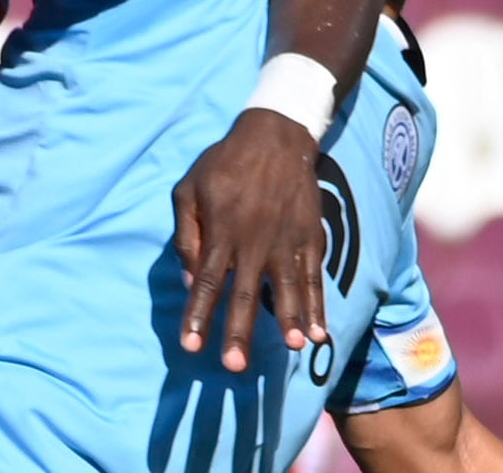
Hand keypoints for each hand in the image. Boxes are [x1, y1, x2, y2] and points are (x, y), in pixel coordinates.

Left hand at [172, 107, 327, 369]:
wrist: (274, 136)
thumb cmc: (222, 164)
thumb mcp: (188, 189)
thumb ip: (185, 234)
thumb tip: (187, 279)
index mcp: (220, 230)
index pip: (205, 281)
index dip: (197, 315)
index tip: (190, 347)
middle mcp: (253, 240)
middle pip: (244, 294)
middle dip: (238, 331)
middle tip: (234, 367)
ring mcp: (285, 240)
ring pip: (285, 288)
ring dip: (287, 319)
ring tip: (290, 347)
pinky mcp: (310, 238)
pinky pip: (313, 278)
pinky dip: (316, 306)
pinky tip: (317, 333)